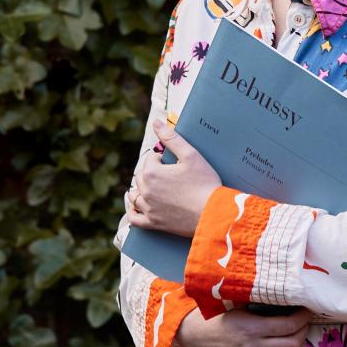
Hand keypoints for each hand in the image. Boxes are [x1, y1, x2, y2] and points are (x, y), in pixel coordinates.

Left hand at [127, 118, 222, 237]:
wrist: (214, 213)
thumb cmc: (205, 183)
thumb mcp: (191, 155)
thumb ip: (171, 138)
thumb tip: (156, 123)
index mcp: (151, 173)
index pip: (150, 159)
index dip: (162, 159)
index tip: (175, 163)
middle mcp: (145, 191)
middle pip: (141, 176)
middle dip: (153, 172)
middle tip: (170, 174)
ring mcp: (148, 208)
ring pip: (135, 195)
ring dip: (141, 189)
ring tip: (155, 187)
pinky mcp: (153, 223)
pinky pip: (134, 218)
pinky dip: (132, 211)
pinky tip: (137, 205)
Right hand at [177, 307, 311, 346]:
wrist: (197, 336)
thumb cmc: (219, 316)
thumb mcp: (240, 305)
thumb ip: (262, 306)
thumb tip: (288, 299)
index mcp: (253, 327)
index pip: (288, 325)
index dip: (303, 317)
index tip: (306, 310)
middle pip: (292, 344)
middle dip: (303, 332)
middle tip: (303, 323)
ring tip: (299, 341)